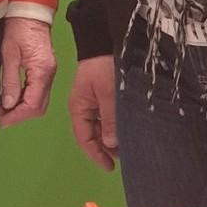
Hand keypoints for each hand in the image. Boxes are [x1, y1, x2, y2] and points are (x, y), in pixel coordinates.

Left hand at [0, 18, 56, 123]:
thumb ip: (9, 81)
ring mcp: (48, 72)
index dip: (16, 116)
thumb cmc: (18, 27)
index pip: (32, 104)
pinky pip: (37, 90)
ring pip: (38, 100)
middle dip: (19, 114)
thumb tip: (7, 104)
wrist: (29, 10)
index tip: (1, 120)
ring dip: (21, 107)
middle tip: (0, 116)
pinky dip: (24, 97)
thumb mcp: (8, 54)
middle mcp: (49, 74)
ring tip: (1, 107)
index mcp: (42, 71)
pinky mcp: (44, 69)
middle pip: (38, 106)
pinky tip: (10, 96)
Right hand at [68, 55, 117, 170]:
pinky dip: (114, 125)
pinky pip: (106, 116)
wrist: (104, 39)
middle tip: (124, 156)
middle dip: (106, 148)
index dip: (96, 154)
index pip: (84, 139)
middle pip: (92, 134)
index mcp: (79, 108)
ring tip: (127, 145)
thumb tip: (110, 142)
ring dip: (112, 137)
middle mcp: (83, 107)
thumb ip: (109, 118)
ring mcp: (92, 101)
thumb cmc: (104, 64)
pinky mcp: (102, 95)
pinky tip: (126, 129)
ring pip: (101, 126)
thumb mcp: (108, 93)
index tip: (110, 167)